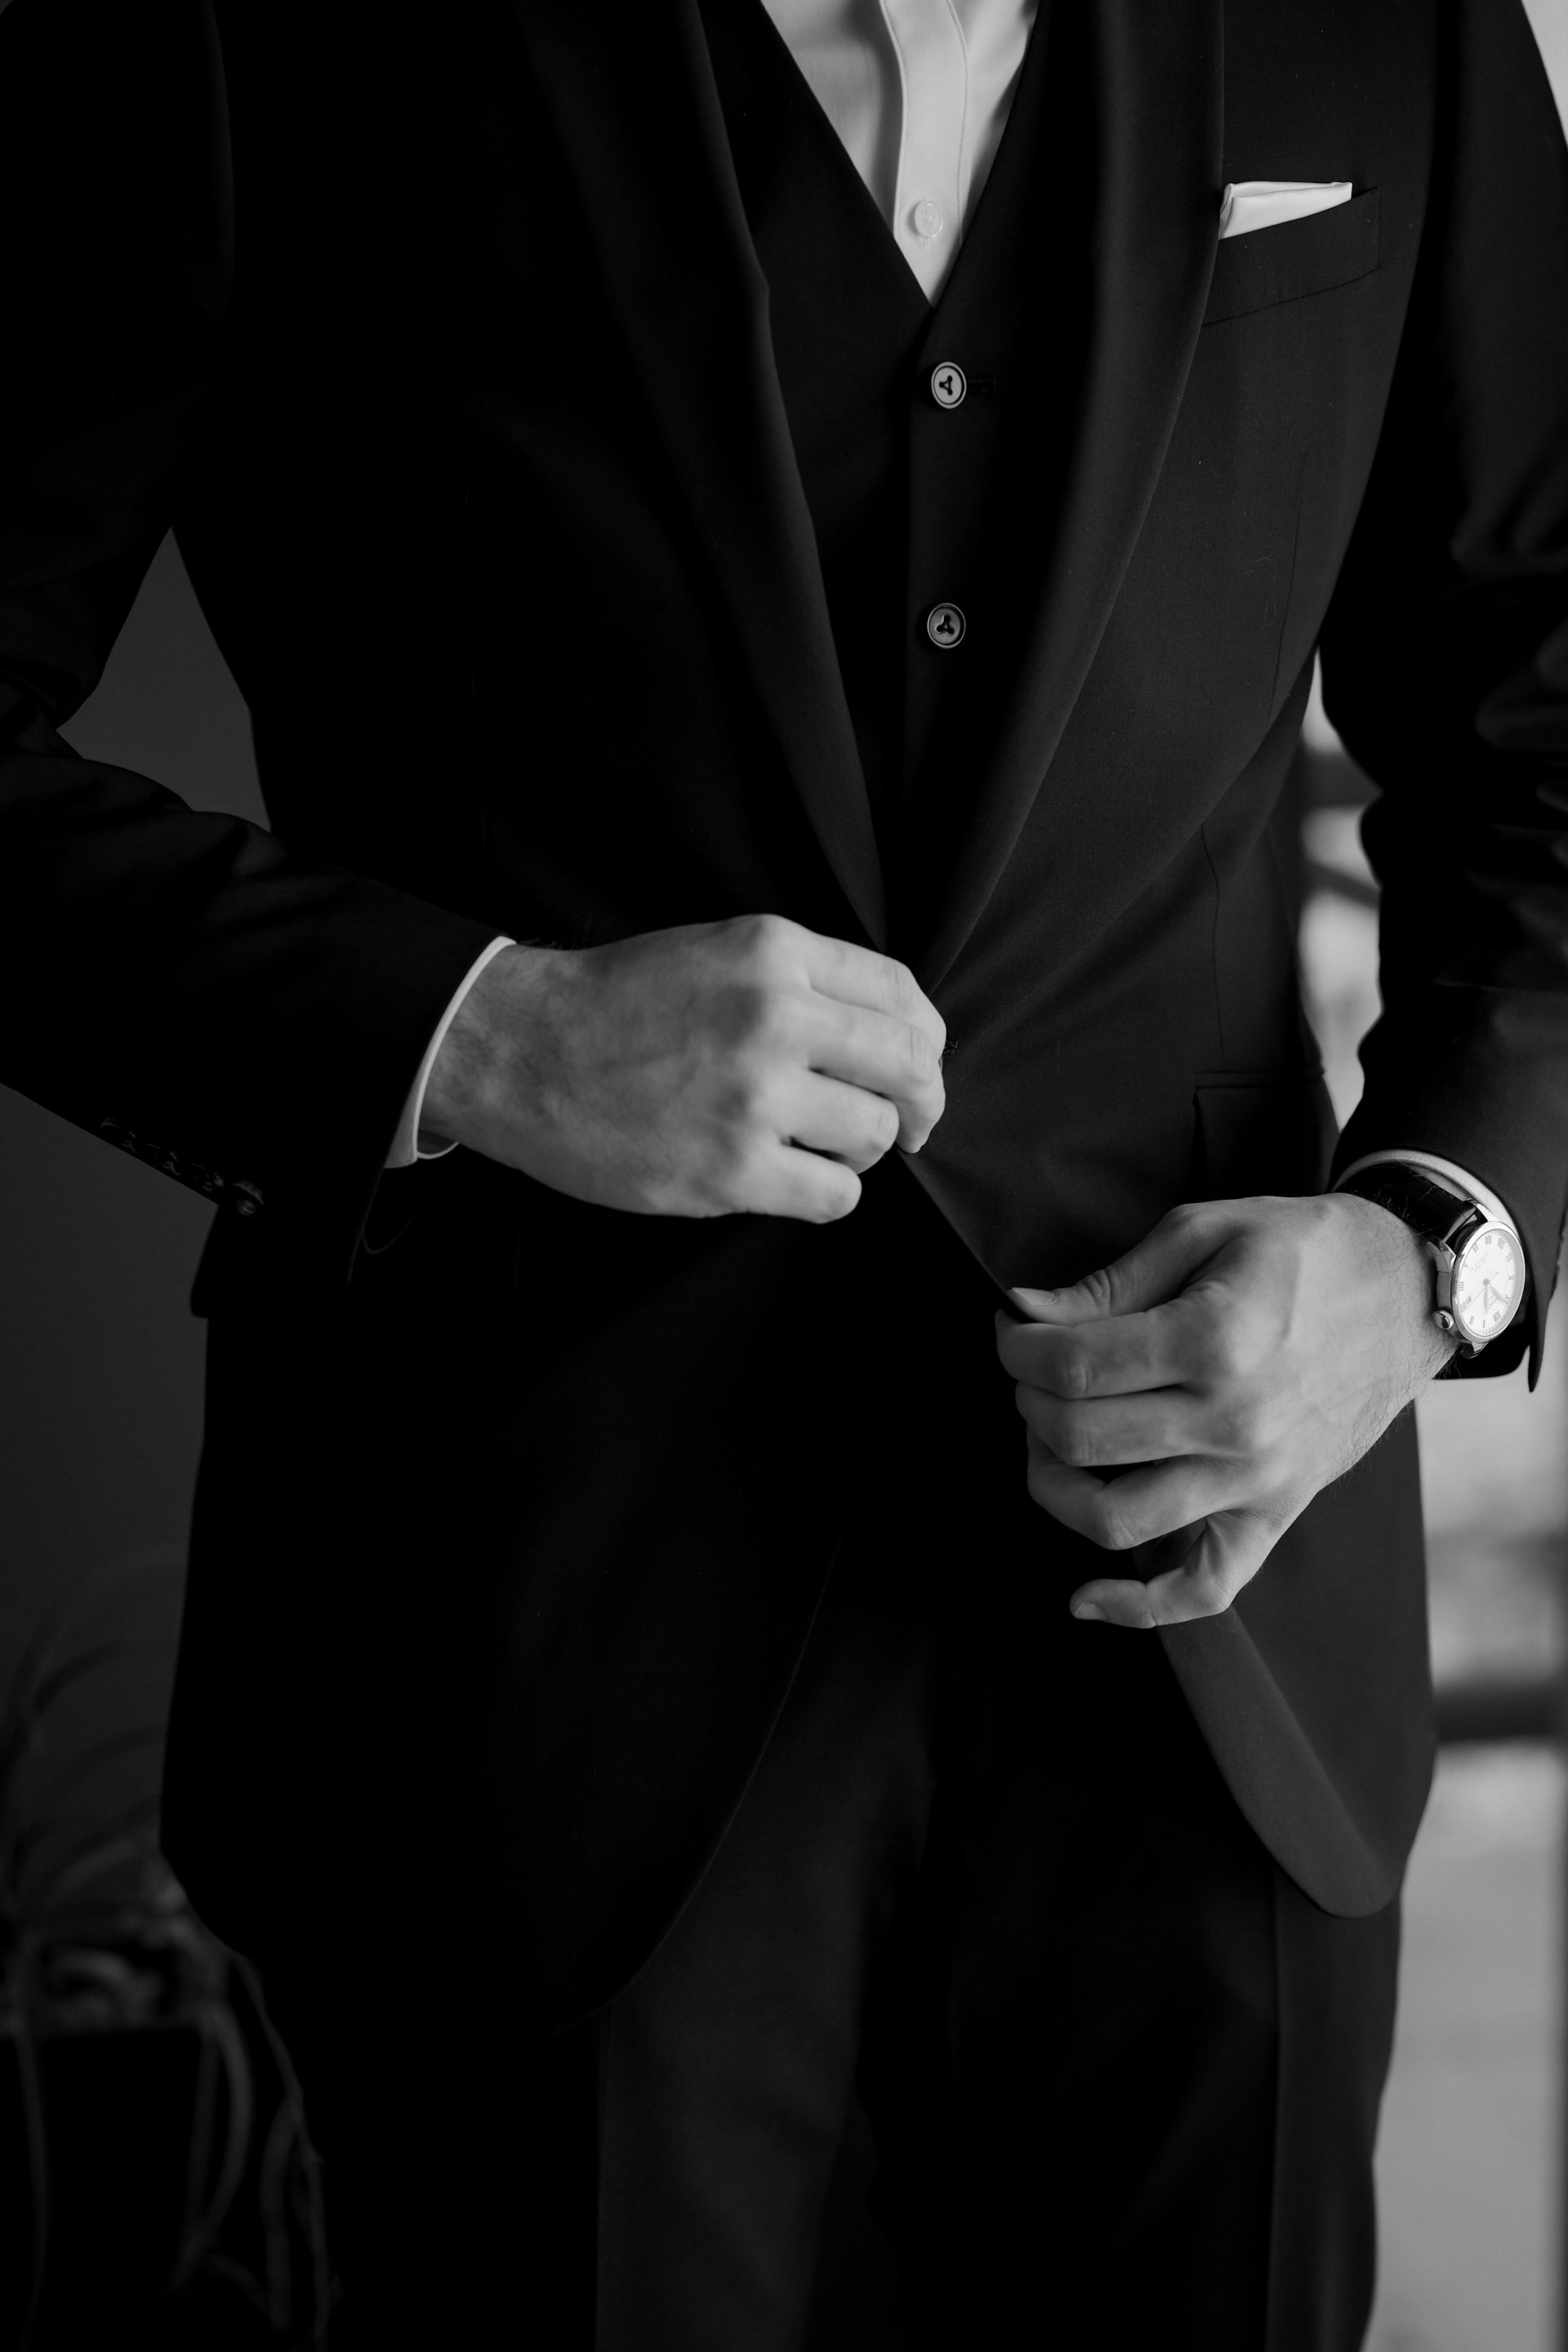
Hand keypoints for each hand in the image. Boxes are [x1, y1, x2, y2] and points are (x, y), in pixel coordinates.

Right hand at [420, 914, 945, 1220]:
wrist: (524, 1052)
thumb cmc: (619, 1005)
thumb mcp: (717, 952)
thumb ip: (802, 980)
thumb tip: (894, 1036)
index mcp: (774, 952)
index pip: (900, 993)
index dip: (926, 1040)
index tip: (919, 1067)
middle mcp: (774, 1016)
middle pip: (908, 1065)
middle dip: (922, 1102)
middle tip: (911, 1124)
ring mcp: (754, 1095)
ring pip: (876, 1133)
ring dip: (861, 1148)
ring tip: (817, 1145)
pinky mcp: (732, 1168)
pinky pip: (836, 1195)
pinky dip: (828, 1192)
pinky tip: (793, 1177)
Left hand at [994, 1194, 1456, 1626]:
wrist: (1408, 1290)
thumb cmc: (1303, 1250)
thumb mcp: (1204, 1230)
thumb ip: (1108, 1284)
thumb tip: (1022, 1314)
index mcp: (1215, 1341)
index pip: (1071, 1366)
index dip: (1018, 1347)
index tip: (1013, 1328)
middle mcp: (1235, 1423)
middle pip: (1079, 1440)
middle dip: (1029, 1401)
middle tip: (1034, 1371)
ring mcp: (1257, 1479)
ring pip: (1115, 1521)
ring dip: (1054, 1484)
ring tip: (1053, 1440)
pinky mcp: (1276, 1513)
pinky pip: (1203, 1589)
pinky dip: (1137, 1606)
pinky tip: (1084, 1595)